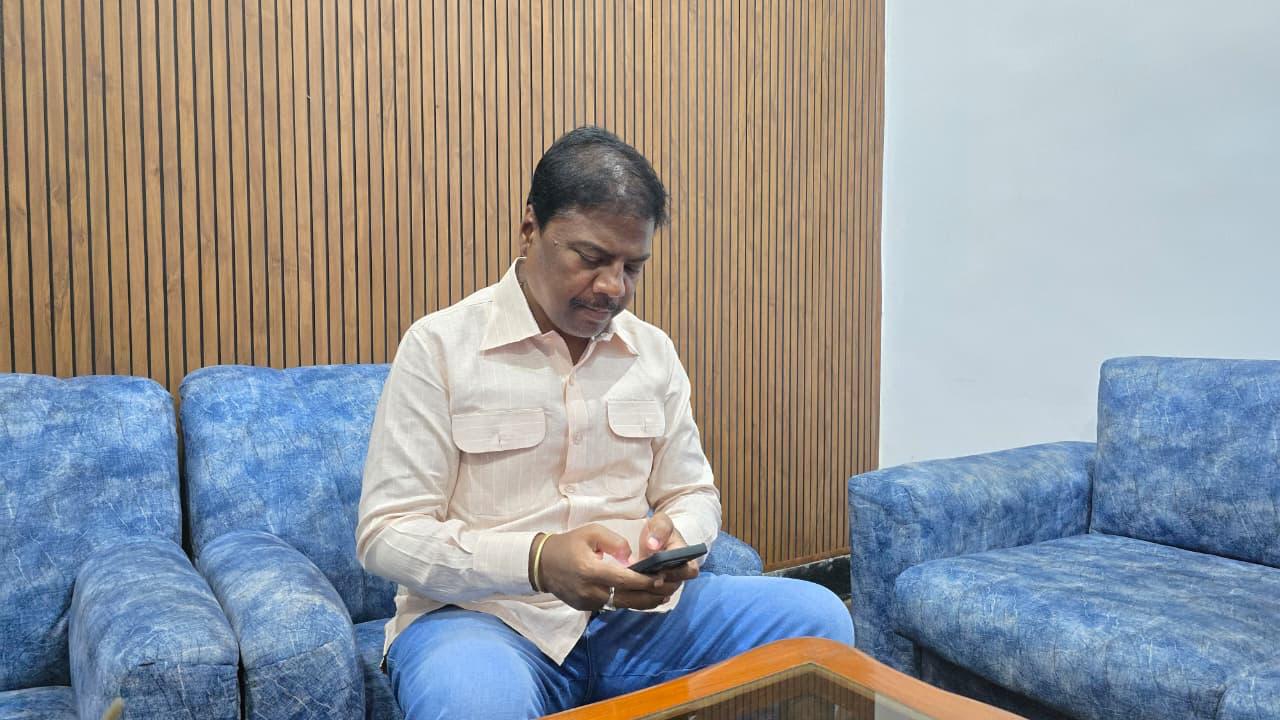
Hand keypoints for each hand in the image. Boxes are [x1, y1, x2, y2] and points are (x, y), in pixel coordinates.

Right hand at [533, 524, 672, 610]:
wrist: (542, 564)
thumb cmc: (569, 544)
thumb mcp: (591, 533)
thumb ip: (614, 541)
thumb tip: (631, 556)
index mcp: (591, 571)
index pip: (624, 580)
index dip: (645, 581)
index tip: (662, 578)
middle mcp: (590, 591)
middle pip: (627, 598)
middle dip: (650, 596)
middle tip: (669, 590)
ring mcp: (587, 602)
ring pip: (621, 605)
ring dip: (642, 602)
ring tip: (661, 596)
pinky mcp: (586, 608)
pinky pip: (612, 606)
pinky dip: (628, 602)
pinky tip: (641, 597)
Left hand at [636, 512, 699, 591]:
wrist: (651, 537)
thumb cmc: (659, 529)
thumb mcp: (661, 522)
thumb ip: (660, 530)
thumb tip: (653, 544)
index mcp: (686, 559)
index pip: (690, 572)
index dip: (677, 573)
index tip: (660, 570)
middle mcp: (678, 575)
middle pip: (673, 587)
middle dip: (658, 585)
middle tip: (642, 579)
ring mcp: (666, 584)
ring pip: (660, 596)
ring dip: (647, 591)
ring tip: (633, 583)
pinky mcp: (653, 590)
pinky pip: (649, 599)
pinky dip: (639, 596)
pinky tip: (629, 588)